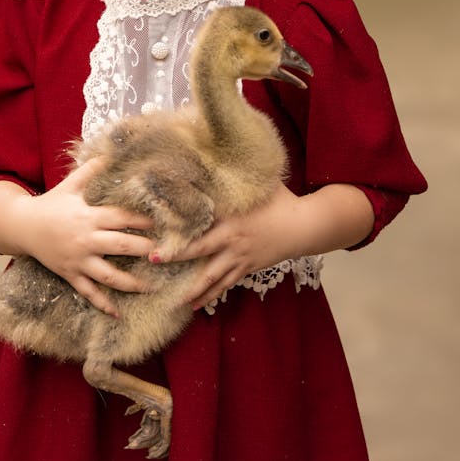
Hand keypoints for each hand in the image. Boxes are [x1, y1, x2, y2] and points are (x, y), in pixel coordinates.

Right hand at [3, 159, 155, 315]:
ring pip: (108, 274)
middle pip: (120, 245)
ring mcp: (78, 260)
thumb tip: (111, 153)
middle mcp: (86, 239)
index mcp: (88, 215)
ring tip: (151, 287)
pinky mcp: (70, 274)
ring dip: (131, 282)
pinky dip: (102, 304)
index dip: (142, 219)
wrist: (22, 226)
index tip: (164, 223)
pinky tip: (118, 314)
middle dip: (144, 249)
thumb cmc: (51, 203)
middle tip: (167, 255)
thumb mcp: (70, 184)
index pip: (121, 217)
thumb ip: (92, 171)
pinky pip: (88, 292)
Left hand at [158, 182, 373, 310]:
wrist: (306, 226)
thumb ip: (232, 177)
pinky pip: (227, 284)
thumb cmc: (280, 200)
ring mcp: (241, 259)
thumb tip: (211, 155)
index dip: (177, 236)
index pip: (199, 230)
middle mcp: (233, 242)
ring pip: (212, 278)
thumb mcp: (256, 185)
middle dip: (175, 260)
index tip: (155, 240)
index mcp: (231, 221)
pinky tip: (197, 305)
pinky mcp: (248, 268)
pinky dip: (212, 294)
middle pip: (200, 255)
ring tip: (173, 303)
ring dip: (193, 290)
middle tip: (152, 263)